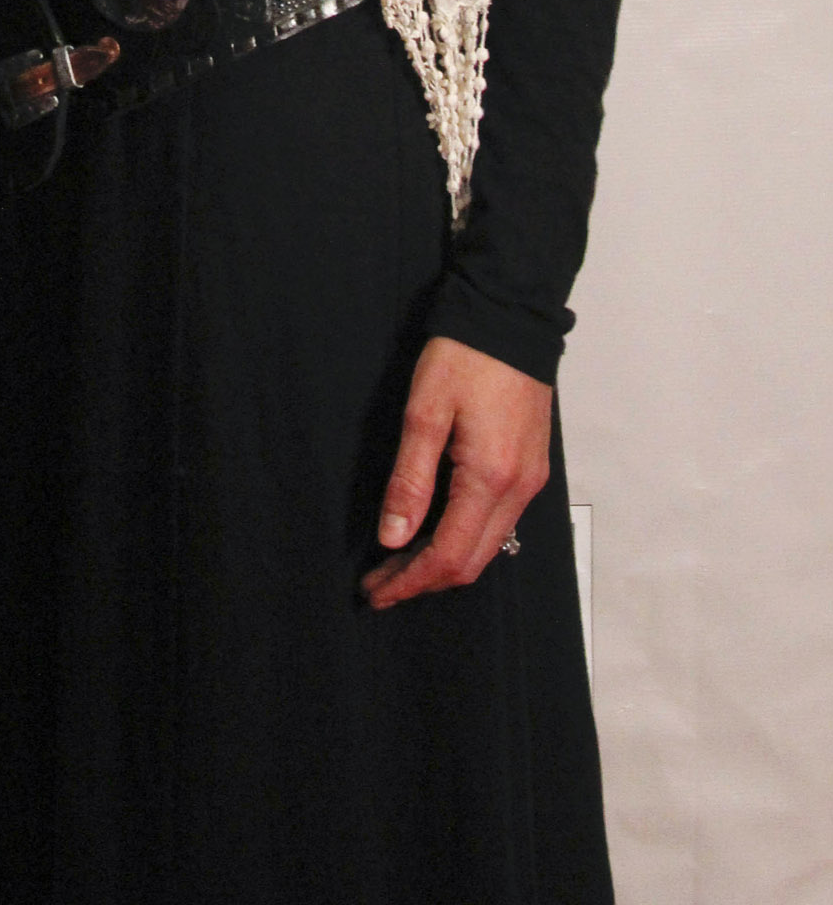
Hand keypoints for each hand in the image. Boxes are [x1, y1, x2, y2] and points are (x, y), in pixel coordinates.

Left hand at [360, 334, 550, 609]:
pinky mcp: (532, 468)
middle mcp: (519, 489)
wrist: (511, 317)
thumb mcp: (424, 412)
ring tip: (399, 563)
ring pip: (488, 546)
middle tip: (381, 583)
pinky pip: (500, 523)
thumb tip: (392, 537)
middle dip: (423, 580)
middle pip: (472, 562)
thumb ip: (409, 479)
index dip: (409, 580)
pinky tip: (436, 531)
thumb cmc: (465, 355)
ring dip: (444, 562)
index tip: (376, 591)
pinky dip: (466, 539)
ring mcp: (530, 480)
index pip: (448, 555)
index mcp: (490, 477)